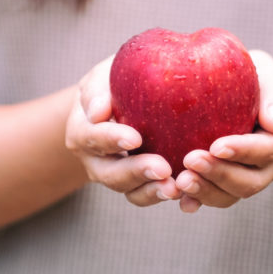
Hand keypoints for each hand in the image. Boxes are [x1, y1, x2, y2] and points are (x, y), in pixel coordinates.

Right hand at [64, 55, 181, 206]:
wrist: (121, 101)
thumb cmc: (113, 82)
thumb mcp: (103, 76)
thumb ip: (98, 89)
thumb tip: (98, 111)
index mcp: (82, 132)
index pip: (93, 137)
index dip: (112, 139)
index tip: (136, 138)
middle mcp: (96, 161)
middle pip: (111, 174)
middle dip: (137, 172)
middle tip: (163, 169)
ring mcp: (118, 176)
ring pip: (131, 191)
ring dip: (153, 191)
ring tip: (176, 188)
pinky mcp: (140, 184)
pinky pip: (151, 196)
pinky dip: (168, 197)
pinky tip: (190, 197)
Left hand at [174, 49, 272, 212]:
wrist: (255, 96)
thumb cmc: (261, 79)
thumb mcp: (271, 74)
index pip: (269, 148)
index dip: (244, 151)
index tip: (217, 146)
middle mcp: (272, 164)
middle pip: (251, 180)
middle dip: (220, 173)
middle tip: (191, 160)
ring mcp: (251, 176)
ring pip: (233, 195)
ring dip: (207, 191)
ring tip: (181, 181)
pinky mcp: (229, 183)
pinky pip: (217, 197)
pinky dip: (199, 201)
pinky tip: (182, 200)